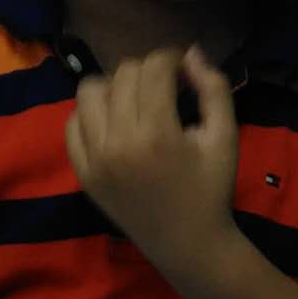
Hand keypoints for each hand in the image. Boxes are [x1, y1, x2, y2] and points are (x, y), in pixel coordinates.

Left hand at [65, 45, 239, 264]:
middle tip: (163, 89)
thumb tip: (190, 53)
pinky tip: (112, 123)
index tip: (182, 72)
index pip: (153, 69)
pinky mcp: (83, 175)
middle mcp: (119, 143)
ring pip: (89, 92)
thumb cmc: (210, 191)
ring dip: (113, 87)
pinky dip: (90, 115)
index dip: (170, 59)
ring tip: (133, 102)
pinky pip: (72, 125)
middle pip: (122, 76)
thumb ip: (214, 90)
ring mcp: (95, 160)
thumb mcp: (224, 138)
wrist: (187, 244)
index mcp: (158, 134)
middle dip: (146, 72)